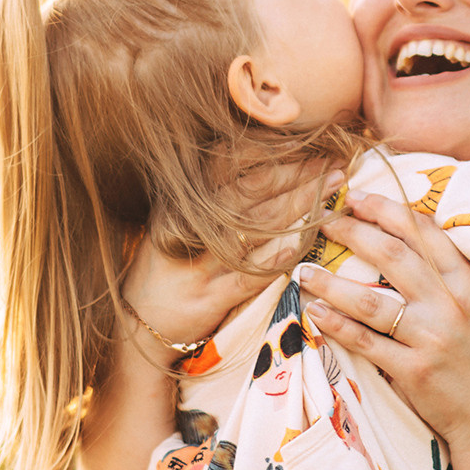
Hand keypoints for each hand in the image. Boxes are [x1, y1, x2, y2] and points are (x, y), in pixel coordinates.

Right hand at [123, 166, 344, 347]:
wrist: (134, 328)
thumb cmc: (164, 271)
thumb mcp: (173, 225)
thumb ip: (208, 199)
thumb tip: (258, 165)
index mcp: (184, 204)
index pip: (233, 167)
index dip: (272, 152)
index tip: (306, 141)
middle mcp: (192, 227)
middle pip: (252, 191)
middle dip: (297, 173)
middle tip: (334, 159)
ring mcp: (201, 262)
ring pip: (257, 227)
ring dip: (299, 205)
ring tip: (332, 187)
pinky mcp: (210, 297)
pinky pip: (249, 274)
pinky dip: (275, 256)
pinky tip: (301, 240)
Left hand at [294, 190, 469, 448]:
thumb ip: (456, 279)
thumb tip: (416, 243)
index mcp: (468, 284)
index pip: (423, 233)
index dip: (387, 210)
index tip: (357, 198)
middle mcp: (450, 305)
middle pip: (392, 255)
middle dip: (353, 232)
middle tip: (324, 222)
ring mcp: (431, 338)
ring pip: (369, 299)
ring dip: (330, 282)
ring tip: (303, 270)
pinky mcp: (413, 371)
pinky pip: (365, 341)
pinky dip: (336, 325)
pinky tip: (315, 312)